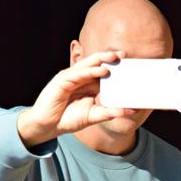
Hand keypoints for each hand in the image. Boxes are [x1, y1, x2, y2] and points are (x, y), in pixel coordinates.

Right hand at [17, 51, 133, 146]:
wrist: (48, 126)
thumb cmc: (69, 119)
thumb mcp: (95, 115)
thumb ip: (111, 112)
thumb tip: (131, 111)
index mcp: (89, 84)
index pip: (103, 72)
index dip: (115, 67)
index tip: (129, 63)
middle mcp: (80, 78)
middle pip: (96, 64)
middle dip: (109, 58)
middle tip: (124, 54)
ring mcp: (70, 78)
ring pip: (87, 65)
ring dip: (100, 60)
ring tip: (114, 57)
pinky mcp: (61, 81)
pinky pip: (77, 74)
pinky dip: (89, 71)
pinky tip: (101, 70)